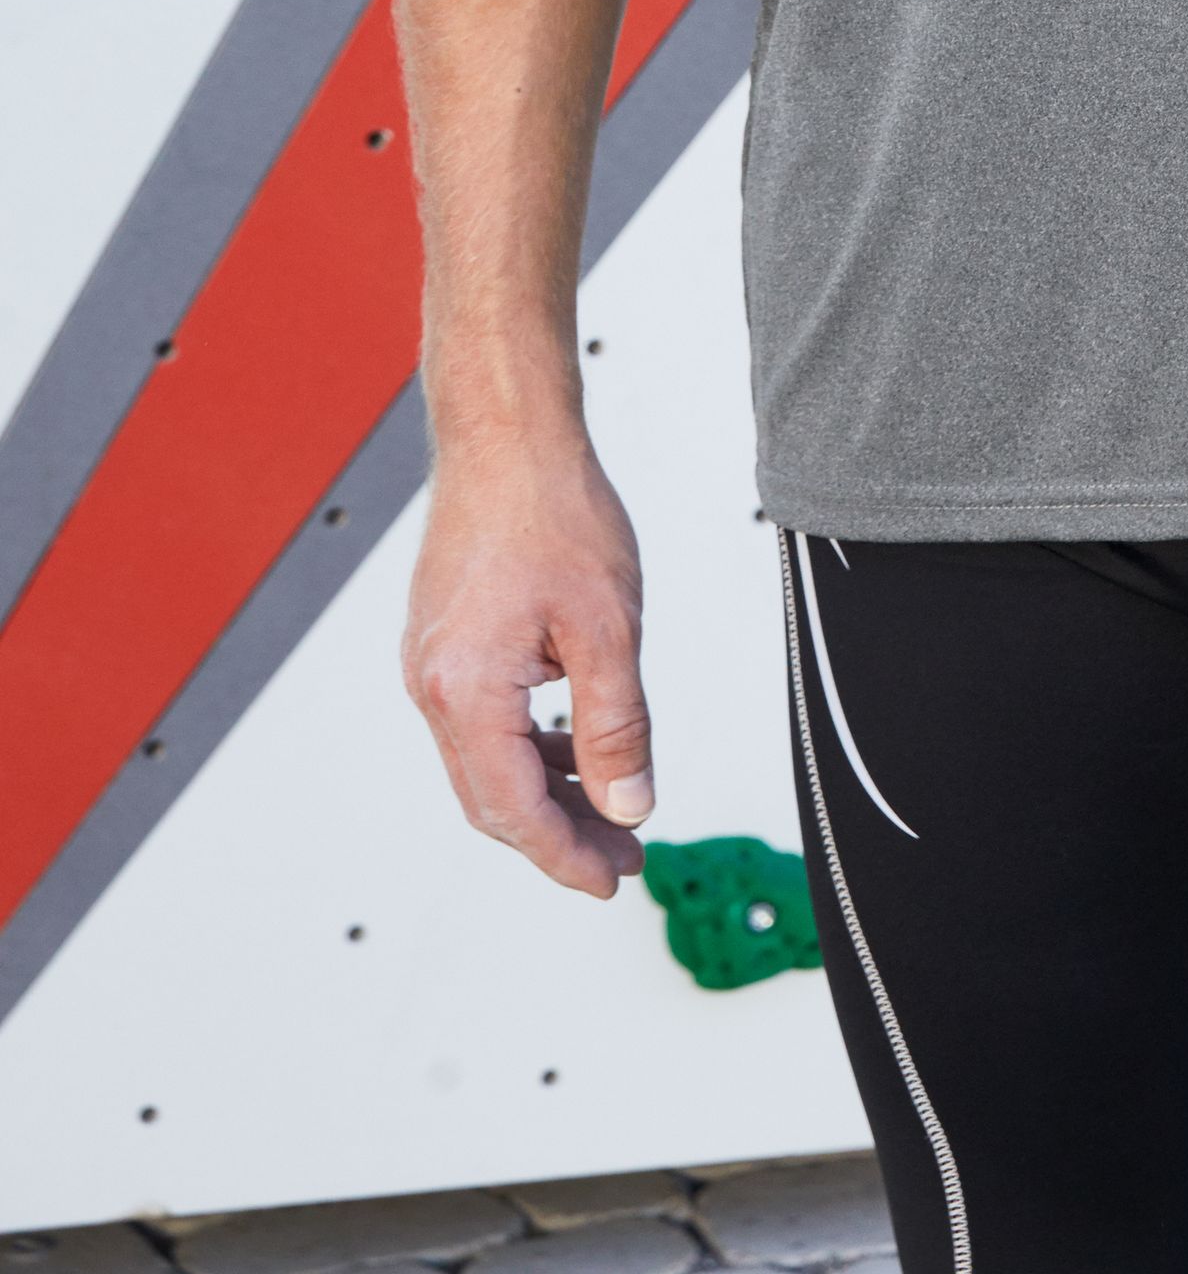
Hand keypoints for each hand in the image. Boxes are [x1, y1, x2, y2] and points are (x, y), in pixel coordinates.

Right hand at [404, 424, 654, 892]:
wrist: (506, 434)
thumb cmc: (549, 509)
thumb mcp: (607, 627)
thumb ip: (617, 727)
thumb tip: (627, 805)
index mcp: (465, 692)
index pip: (513, 812)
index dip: (565, 856)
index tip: (611, 879)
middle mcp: (433, 686)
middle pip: (492, 798)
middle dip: (559, 835)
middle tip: (622, 855)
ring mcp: (432, 663)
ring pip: (487, 762)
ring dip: (546, 792)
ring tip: (610, 806)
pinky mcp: (444, 641)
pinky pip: (483, 720)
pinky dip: (530, 745)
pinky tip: (575, 743)